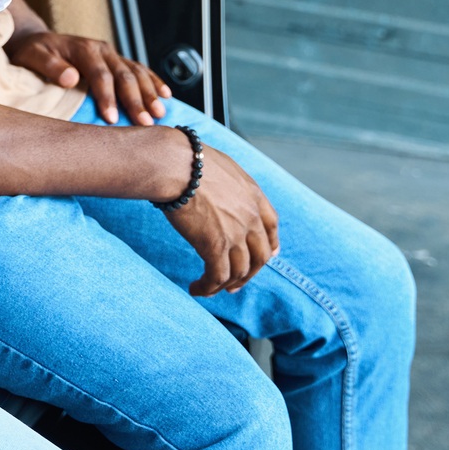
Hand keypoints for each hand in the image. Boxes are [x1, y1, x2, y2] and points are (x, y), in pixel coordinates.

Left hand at [6, 29, 169, 124]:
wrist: (38, 41)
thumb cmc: (33, 53)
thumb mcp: (33, 56)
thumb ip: (50, 66)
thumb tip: (71, 78)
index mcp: (83, 48)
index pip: (100, 74)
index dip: (107, 96)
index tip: (112, 118)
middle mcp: (102, 49)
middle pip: (123, 75)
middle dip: (135, 100)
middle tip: (144, 124)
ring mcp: (111, 54)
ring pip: (136, 73)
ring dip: (149, 93)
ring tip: (159, 115)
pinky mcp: (117, 60)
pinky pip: (140, 70)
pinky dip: (154, 82)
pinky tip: (167, 96)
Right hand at [157, 133, 279, 296]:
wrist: (177, 165)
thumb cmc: (189, 160)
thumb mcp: (222, 166)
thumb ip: (229, 183)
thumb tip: (218, 189)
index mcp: (253, 195)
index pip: (272, 226)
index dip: (271, 245)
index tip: (267, 256)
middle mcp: (250, 217)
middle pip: (260, 256)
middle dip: (249, 273)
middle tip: (235, 284)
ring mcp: (235, 234)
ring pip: (239, 271)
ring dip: (225, 284)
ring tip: (209, 288)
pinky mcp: (215, 246)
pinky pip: (217, 276)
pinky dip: (208, 288)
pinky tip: (195, 289)